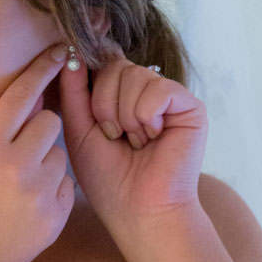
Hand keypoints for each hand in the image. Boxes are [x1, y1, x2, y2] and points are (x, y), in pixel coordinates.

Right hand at [0, 45, 73, 261]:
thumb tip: (29, 102)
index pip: (22, 95)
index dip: (43, 69)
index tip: (62, 51)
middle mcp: (16, 167)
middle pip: (51, 121)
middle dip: (39, 129)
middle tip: (21, 149)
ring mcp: (38, 195)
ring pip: (61, 154)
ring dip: (46, 160)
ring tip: (20, 185)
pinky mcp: (54, 218)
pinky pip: (66, 185)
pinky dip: (52, 189)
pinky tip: (27, 206)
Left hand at [55, 39, 206, 239]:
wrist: (138, 211)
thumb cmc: (108, 178)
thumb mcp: (79, 129)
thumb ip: (74, 90)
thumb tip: (71, 50)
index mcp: (120, 96)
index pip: (102, 63)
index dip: (91, 78)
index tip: (89, 110)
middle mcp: (146, 92)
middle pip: (115, 65)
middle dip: (104, 105)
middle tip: (114, 137)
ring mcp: (169, 98)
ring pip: (134, 75)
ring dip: (125, 115)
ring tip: (134, 142)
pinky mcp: (190, 106)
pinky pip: (158, 89)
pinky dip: (146, 117)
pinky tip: (153, 139)